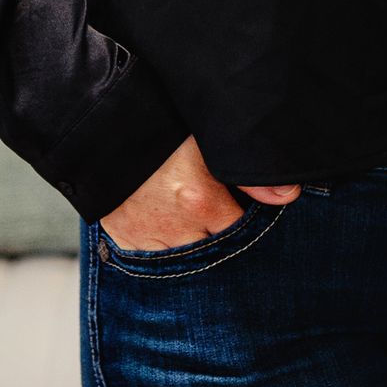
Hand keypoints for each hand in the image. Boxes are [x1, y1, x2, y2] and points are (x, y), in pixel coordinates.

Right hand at [99, 134, 299, 251]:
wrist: (97, 125)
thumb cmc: (158, 125)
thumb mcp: (207, 140)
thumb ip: (249, 173)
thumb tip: (289, 196)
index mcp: (201, 202)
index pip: (241, 233)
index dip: (249, 224)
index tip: (249, 213)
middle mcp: (175, 228)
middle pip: (216, 254)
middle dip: (224, 243)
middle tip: (225, 223)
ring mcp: (146, 238)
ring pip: (185, 262)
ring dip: (195, 247)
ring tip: (199, 228)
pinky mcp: (123, 239)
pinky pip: (152, 261)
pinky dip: (165, 251)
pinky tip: (173, 234)